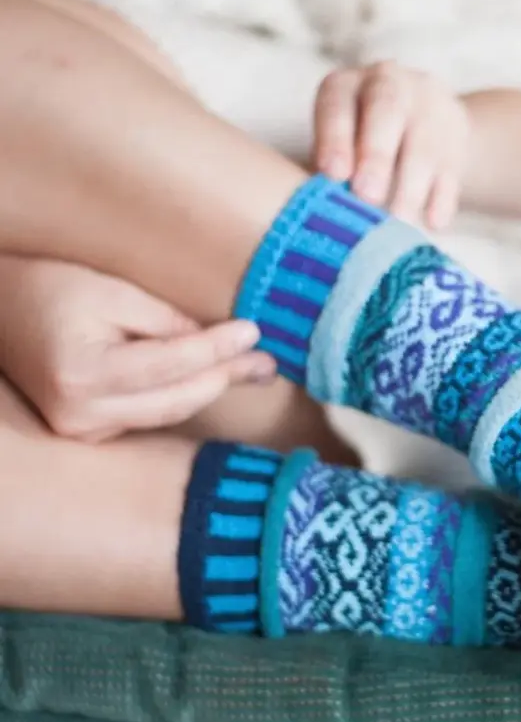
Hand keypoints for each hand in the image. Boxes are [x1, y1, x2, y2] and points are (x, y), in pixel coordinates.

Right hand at [0, 258, 275, 441]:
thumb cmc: (50, 289)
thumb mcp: (110, 291)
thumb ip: (166, 322)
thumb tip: (223, 344)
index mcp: (82, 374)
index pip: (171, 365)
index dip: (217, 348)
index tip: (255, 332)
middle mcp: (80, 415)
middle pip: (177, 398)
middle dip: (227, 376)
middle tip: (269, 361)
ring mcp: (82, 431)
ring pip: (170, 412)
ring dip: (214, 389)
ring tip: (256, 370)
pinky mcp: (89, 433)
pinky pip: (151, 415)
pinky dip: (184, 396)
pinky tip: (216, 379)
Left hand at [313, 61, 469, 229]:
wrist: (421, 126)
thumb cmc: (358, 146)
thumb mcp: (337, 145)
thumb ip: (330, 169)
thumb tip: (324, 210)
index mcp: (346, 85)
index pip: (338, 103)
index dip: (335, 138)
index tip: (334, 174)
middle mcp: (388, 83)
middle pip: (387, 110)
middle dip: (377, 155)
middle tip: (368, 196)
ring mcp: (427, 105)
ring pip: (423, 144)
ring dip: (411, 187)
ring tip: (399, 223)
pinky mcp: (457, 132)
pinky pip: (451, 166)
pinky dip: (442, 197)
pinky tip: (434, 223)